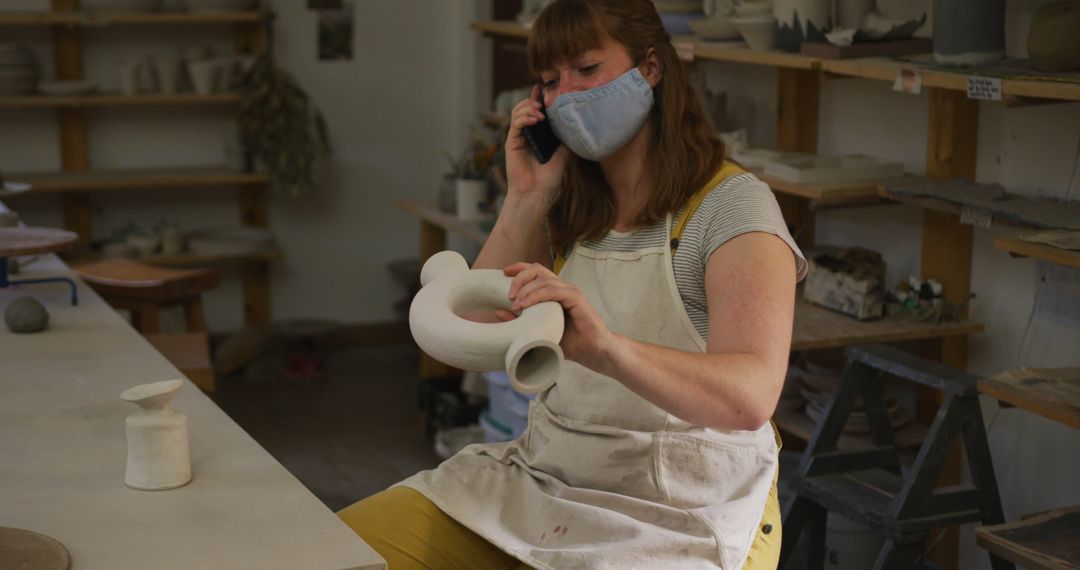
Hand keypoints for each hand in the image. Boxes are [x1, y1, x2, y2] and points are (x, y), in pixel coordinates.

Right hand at [504, 85, 569, 201]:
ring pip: (517, 112)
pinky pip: (515, 124)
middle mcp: (526, 134)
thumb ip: (565, 136)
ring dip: (528, 107)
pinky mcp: (512, 143)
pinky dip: (524, 118)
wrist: (537, 193)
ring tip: (541, 112)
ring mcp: (518, 137)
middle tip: (544, 102)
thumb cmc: (549, 177)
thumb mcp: (563, 153)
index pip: (535, 111)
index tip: (545, 88)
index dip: (538, 98)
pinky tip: (535, 119)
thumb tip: (574, 120)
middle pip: (524, 107)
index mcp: (537, 134)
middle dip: (533, 101)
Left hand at [504, 262, 613, 370]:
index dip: (519, 268)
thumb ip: (520, 320)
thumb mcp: (539, 331)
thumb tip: (497, 310)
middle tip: (508, 295)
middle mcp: (562, 287)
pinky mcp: (576, 298)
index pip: (535, 271)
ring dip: (526, 289)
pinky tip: (526, 306)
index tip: (503, 273)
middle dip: (519, 277)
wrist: (595, 352)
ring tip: (515, 304)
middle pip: (537, 269)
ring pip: (543, 278)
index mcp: (554, 292)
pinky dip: (537, 295)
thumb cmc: (571, 344)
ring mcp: (570, 291)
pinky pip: (553, 290)